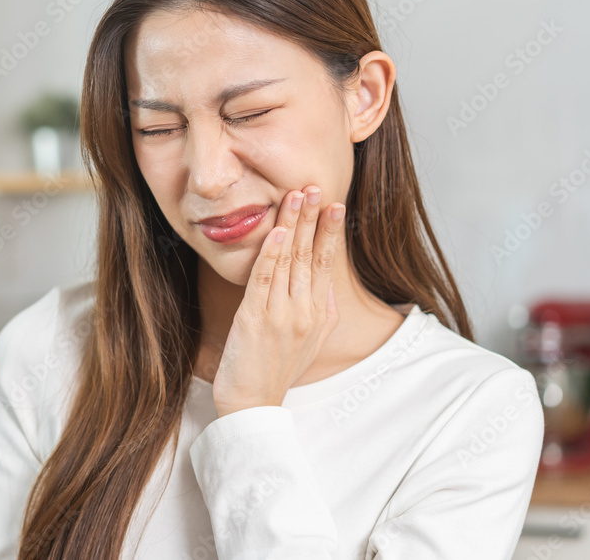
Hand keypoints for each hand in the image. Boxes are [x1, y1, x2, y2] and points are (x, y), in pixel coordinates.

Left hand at [212, 185, 343, 416]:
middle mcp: (305, 311)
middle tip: (315, 186)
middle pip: (312, 255)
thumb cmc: (276, 370)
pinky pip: (265, 280)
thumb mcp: (309, 341)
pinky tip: (278, 232)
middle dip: (313, 217)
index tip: (335, 204)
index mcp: (319, 314)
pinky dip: (272, 254)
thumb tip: (324, 286)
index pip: (328, 263)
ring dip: (293, 225)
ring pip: (290, 261)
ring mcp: (282, 314)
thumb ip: (318, 311)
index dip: (331, 232)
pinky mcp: (256, 319)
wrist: (253, 403)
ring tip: (296, 196)